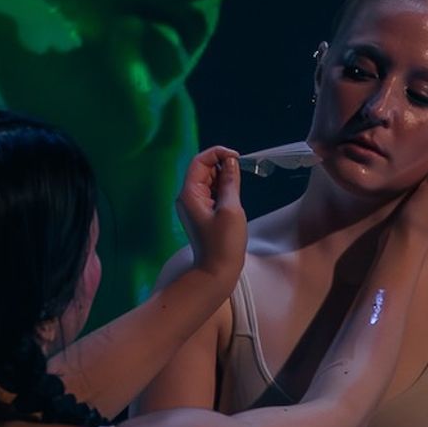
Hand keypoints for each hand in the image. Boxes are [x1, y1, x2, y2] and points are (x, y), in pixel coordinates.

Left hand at [176, 145, 246, 280]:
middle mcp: (187, 197)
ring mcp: (193, 206)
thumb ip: (230, 181)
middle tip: (239, 174)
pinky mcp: (201, 213)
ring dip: (223, 178)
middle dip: (221, 166)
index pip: (199, 161)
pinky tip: (232, 197)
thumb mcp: (231, 209)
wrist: (215, 273)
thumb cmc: (223, 244)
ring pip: (208, 180)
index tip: (236, 157)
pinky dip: (222, 190)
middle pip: (202, 169)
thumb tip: (231, 161)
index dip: (218, 153)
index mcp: (189, 194)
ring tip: (237, 189)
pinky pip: (210, 193)